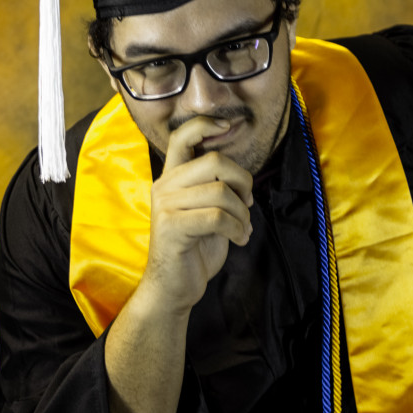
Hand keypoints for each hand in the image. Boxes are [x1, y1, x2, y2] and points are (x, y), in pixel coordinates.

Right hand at [144, 116, 253, 312]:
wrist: (174, 287)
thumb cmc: (195, 248)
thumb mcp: (206, 210)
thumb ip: (216, 188)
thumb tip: (244, 179)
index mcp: (172, 177)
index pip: (181, 136)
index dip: (205, 124)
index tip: (228, 126)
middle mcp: (164, 186)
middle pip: (214, 161)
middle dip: (242, 180)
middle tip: (247, 202)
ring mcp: (166, 205)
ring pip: (220, 192)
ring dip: (242, 212)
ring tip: (243, 229)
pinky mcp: (171, 226)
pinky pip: (217, 217)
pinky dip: (237, 228)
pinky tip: (239, 239)